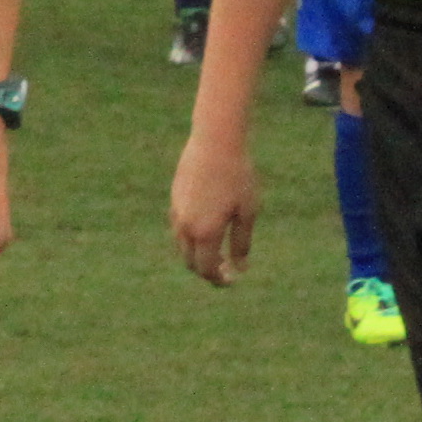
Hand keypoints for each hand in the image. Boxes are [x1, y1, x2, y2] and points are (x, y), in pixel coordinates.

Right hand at [170, 134, 259, 283]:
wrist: (216, 141)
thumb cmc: (238, 175)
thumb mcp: (247, 212)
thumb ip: (241, 243)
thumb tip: (240, 269)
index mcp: (205, 232)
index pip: (206, 269)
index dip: (219, 280)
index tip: (232, 280)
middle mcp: (186, 226)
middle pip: (190, 262)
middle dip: (206, 270)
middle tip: (225, 269)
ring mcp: (176, 211)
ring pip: (182, 245)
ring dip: (197, 254)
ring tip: (217, 250)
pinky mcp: (174, 198)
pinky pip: (179, 227)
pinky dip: (191, 237)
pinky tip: (208, 227)